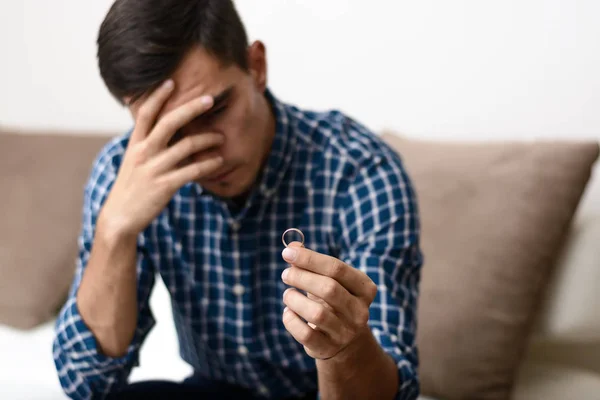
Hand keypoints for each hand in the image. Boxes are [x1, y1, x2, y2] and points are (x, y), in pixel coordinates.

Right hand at [99, 80, 223, 237]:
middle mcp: (144, 152)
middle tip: (210, 99)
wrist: (120, 218)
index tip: (171, 81)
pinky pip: (192, 170)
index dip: (158, 96)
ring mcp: (154, 169)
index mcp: (135, 144)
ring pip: (186, 146)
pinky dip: (208, 164)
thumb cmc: (130, 188)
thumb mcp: (133, 162)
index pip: (145, 113)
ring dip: (208, 139)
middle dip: (191, 108)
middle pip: (169, 122)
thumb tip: (165, 131)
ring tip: (221, 137)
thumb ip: (147, 145)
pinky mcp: (165, 186)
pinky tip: (219, 161)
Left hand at [281, 242, 377, 359]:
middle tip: (285, 274)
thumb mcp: (330, 279)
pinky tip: (288, 311)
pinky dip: (291, 320)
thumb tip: (292, 247)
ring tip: (287, 294)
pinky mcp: (328, 348)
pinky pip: (305, 334)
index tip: (287, 253)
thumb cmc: (334, 301)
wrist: (345, 340)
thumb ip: (312, 262)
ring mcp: (346, 333)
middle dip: (301, 277)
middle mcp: (360, 312)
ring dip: (294, 299)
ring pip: (317, 314)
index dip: (309, 258)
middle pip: (329, 288)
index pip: (337, 268)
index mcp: (365, 288)